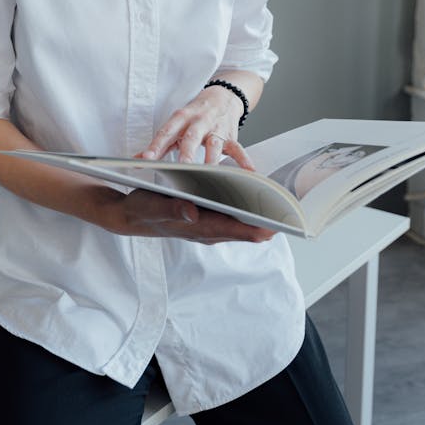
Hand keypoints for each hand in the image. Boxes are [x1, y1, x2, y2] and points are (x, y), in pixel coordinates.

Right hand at [93, 187, 274, 244]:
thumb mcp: (151, 205)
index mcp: (201, 228)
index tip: (286, 216)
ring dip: (261, 212)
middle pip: (250, 229)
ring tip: (283, 197)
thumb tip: (192, 211)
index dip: (266, 225)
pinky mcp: (208, 218)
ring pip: (245, 223)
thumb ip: (171, 208)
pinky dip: (248, 206)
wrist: (130, 216)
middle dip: (270, 217)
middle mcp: (210, 230)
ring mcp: (210, 226)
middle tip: (294, 202)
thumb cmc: (142, 209)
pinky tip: (258, 193)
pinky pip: (235, 215)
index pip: (242, 231)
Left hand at [136, 84, 255, 166]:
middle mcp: (199, 122)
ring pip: (214, 144)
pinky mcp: (231, 136)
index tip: (146, 158)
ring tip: (210, 174)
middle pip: (192, 138)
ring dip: (212, 159)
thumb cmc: (194, 115)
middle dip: (187, 153)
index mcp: (181, 118)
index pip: (166, 132)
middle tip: (182, 167)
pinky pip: (238, 148)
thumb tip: (137, 158)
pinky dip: (244, 160)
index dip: (156, 145)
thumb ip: (159, 144)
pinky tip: (249, 171)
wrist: (222, 96)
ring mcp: (216, 129)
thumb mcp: (176, 125)